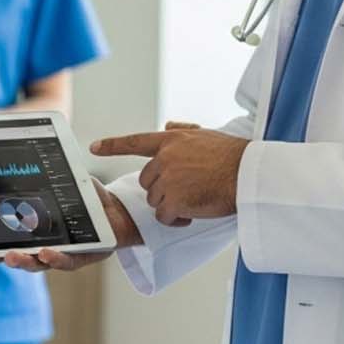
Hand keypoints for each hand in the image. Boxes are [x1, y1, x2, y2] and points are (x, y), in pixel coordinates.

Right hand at [0, 179, 128, 271]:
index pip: (13, 242)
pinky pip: (70, 261)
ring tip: (13, 256)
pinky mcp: (87, 256)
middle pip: (22, 257)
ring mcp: (67, 253)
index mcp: (39, 232)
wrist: (120, 210)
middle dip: (4, 258)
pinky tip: (47, 253)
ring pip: (41, 263)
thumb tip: (26, 155)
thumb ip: (48, 178)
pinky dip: (57, 258)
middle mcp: (49, 246)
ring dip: (26, 261)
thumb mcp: (64, 184)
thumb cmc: (89, 199)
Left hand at [92, 122, 247, 225]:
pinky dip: (175, 220)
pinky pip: (164, 216)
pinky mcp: (174, 200)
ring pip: (155, 200)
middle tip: (186, 191)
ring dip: (171, 205)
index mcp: (171, 140)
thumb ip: (183, 130)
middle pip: (146, 180)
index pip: (136, 141)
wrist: (249, 174)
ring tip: (194, 200)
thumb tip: (168, 123)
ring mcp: (168, 179)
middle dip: (161, 188)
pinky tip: (192, 214)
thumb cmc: (234, 156)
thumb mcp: (207, 135)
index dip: (113, 145)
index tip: (94, 147)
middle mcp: (165, 158)